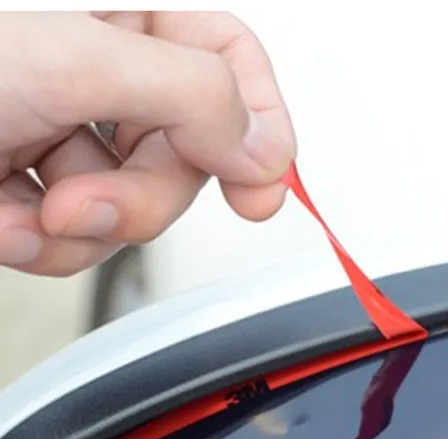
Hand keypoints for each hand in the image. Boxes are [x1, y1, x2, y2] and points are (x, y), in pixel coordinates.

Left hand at [0, 11, 294, 275]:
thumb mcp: (68, 64)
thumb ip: (188, 96)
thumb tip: (264, 150)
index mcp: (116, 14)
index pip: (226, 53)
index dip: (259, 121)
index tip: (262, 186)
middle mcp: (97, 73)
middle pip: (187, 152)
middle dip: (143, 197)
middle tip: (92, 201)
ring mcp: (66, 132)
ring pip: (139, 206)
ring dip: (91, 230)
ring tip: (37, 214)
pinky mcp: (39, 188)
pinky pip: (87, 237)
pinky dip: (50, 249)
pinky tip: (9, 226)